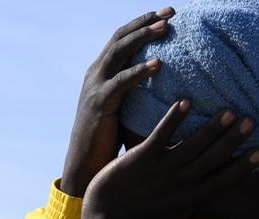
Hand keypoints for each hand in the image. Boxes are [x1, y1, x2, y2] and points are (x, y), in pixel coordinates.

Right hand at [60, 8, 173, 197]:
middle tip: (172, 11)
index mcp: (101, 72)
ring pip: (120, 52)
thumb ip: (138, 93)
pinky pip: (121, 82)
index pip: (122, 38)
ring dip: (144, 37)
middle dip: (146, 21)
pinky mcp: (98, 103)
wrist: (86, 164)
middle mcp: (95, 73)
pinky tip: (159, 64)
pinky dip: (140, 71)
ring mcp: (95, 86)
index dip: (143, 23)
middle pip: (121, 36)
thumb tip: (170, 86)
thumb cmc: (108, 141)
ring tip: (167, 27)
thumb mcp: (124, 109)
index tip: (168, 13)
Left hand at [80, 100, 258, 218]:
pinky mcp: (139, 159)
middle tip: (251, 121)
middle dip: (232, 141)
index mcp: (190, 198)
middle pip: (211, 159)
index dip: (242, 166)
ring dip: (210, 129)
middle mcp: (179, 184)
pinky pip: (160, 137)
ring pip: (191, 147)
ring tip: (228, 111)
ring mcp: (159, 171)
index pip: (222, 181)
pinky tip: (186, 102)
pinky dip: (173, 120)